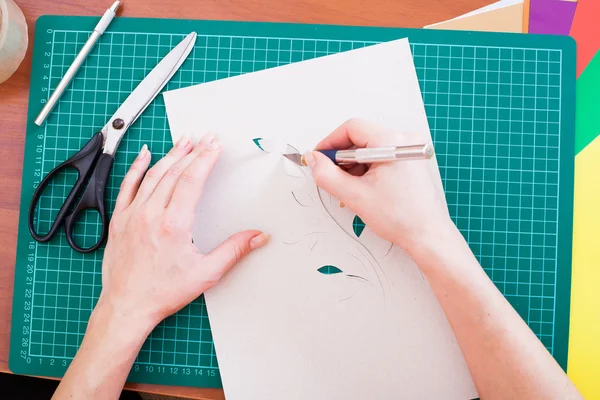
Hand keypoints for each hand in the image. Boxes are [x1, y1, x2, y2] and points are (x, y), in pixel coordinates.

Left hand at [98, 134, 269, 329]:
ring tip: (185, 141)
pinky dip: (136, 167)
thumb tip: (258, 236)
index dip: (206, 159)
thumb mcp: (206, 274)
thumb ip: (234, 251)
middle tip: (206, 138)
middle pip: (174, 172)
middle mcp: (151, 214)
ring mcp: (132, 215)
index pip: (191, 180)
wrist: (127, 306)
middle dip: (193, 151)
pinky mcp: (119, 220)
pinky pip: (127, 185)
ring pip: (152, 175)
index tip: (215, 146)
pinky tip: (145, 155)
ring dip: (171, 155)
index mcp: (173, 225)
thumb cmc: (162, 293)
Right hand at [303, 118, 452, 254]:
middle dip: (342, 158)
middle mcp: (404, 140)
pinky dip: (367, 170)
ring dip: (354, 166)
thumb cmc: (402, 217)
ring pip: (369, 149)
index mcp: (392, 142)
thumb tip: (313, 160)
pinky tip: (364, 188)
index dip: (330, 142)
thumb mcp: (355, 195)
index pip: (352, 128)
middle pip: (361, 138)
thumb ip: (327, 175)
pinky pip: (381, 157)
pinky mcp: (410, 161)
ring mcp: (409, 150)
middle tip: (333, 177)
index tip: (319, 158)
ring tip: (351, 189)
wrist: (427, 234)